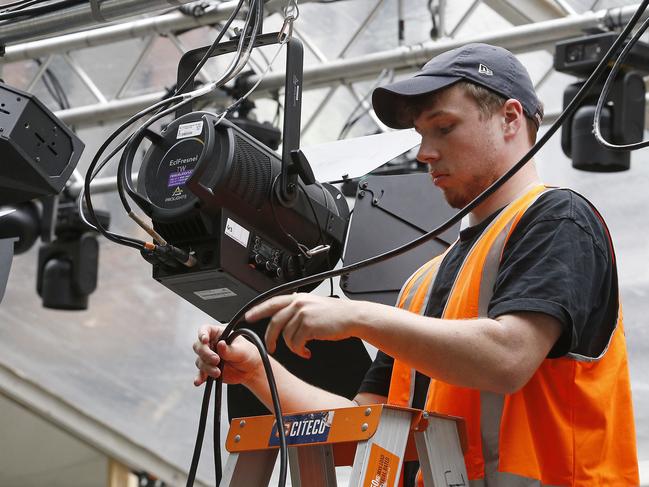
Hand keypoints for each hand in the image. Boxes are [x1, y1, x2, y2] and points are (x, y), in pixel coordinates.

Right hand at [192, 324, 261, 386]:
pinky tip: (198, 381)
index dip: (202, 334)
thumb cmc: (248, 354)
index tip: (205, 340)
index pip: (206, 330)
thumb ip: (230, 349)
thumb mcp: (242, 350)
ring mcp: (209, 357)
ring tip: (218, 372)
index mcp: (220, 334)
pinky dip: (199, 377)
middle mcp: (212, 344)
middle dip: (205, 354)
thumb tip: (220, 344)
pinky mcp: (208, 369)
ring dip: (207, 367)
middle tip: (216, 360)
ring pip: (200, 361)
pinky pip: (200, 373)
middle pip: (199, 346)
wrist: (250, 370)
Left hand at [245, 293, 359, 358]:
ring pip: (287, 335)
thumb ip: (299, 307)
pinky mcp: (309, 325)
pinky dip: (300, 351)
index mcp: (299, 298)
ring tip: (302, 349)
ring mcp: (303, 314)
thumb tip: (287, 315)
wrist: (352, 316)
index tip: (249, 316)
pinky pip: (296, 343)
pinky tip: (307, 351)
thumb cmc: (336, 314)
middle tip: (271, 347)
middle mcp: (299, 303)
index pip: (272, 302)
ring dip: (292, 347)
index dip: (258, 310)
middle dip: (270, 338)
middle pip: (275, 322)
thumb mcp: (314, 304)